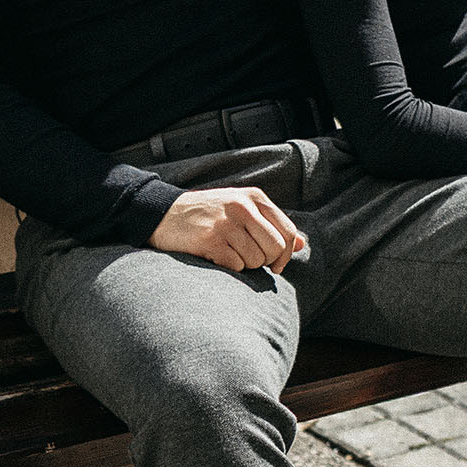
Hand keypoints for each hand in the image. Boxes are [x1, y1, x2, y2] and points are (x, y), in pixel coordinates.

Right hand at [150, 187, 307, 274]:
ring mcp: (226, 223)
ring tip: (228, 255)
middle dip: (266, 262)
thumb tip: (302, 245)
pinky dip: (229, 269)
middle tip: (249, 261)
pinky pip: (236, 266)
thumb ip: (271, 224)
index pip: (288, 231)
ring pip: (255, 260)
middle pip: (275, 248)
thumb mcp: (242, 209)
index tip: (275, 265)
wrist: (164, 214)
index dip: (286, 254)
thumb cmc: (208, 215)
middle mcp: (243, 207)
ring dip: (245, 265)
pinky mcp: (210, 240)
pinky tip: (216, 258)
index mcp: (255, 197)